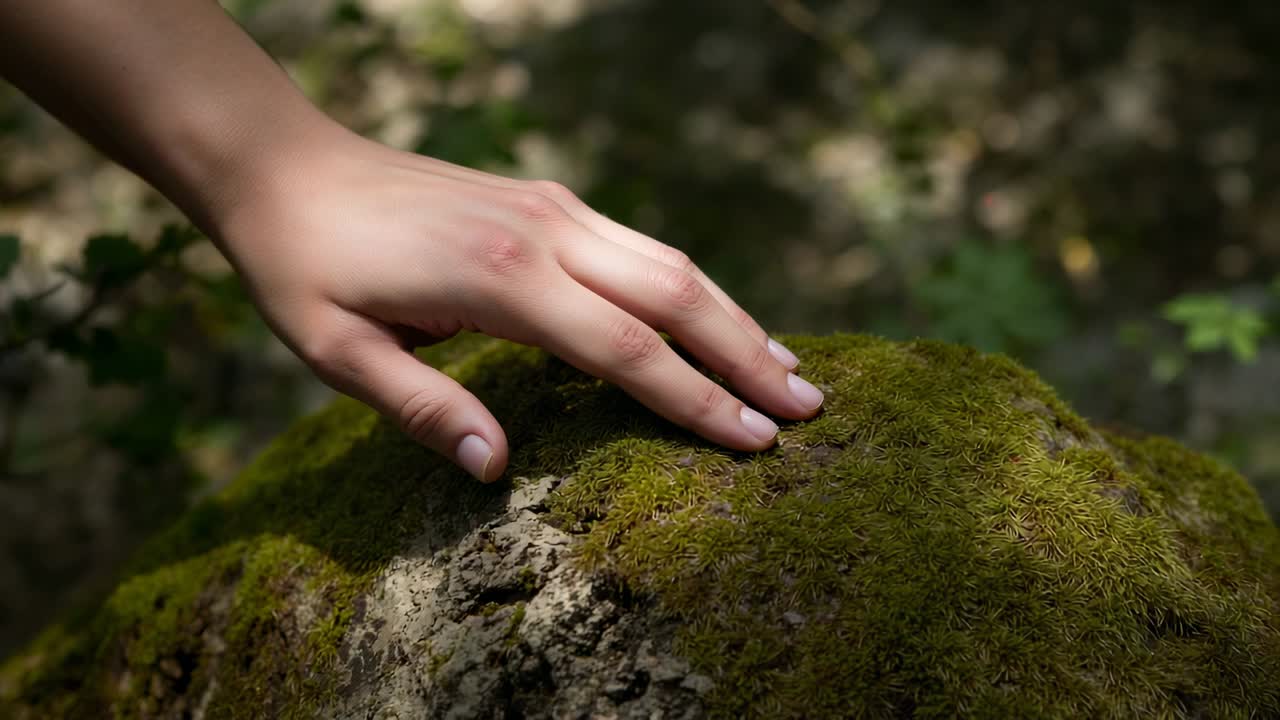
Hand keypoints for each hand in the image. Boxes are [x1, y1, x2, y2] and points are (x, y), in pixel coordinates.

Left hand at [212, 127, 822, 481]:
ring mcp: (552, 209)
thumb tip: (497, 469)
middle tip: (811, 409)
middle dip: (747, 356)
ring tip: (789, 369)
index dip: (696, 401)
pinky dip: (691, 289)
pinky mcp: (548, 202)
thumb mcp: (337, 351)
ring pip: (670, 263)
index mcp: (498, 278)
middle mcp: (544, 232)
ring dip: (734, 317)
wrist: (288, 166)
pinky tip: (715, 319)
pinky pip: (640, 248)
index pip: (624, 351)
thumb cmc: (304, 266)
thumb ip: (421, 408)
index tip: (757, 443)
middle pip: (675, 296)